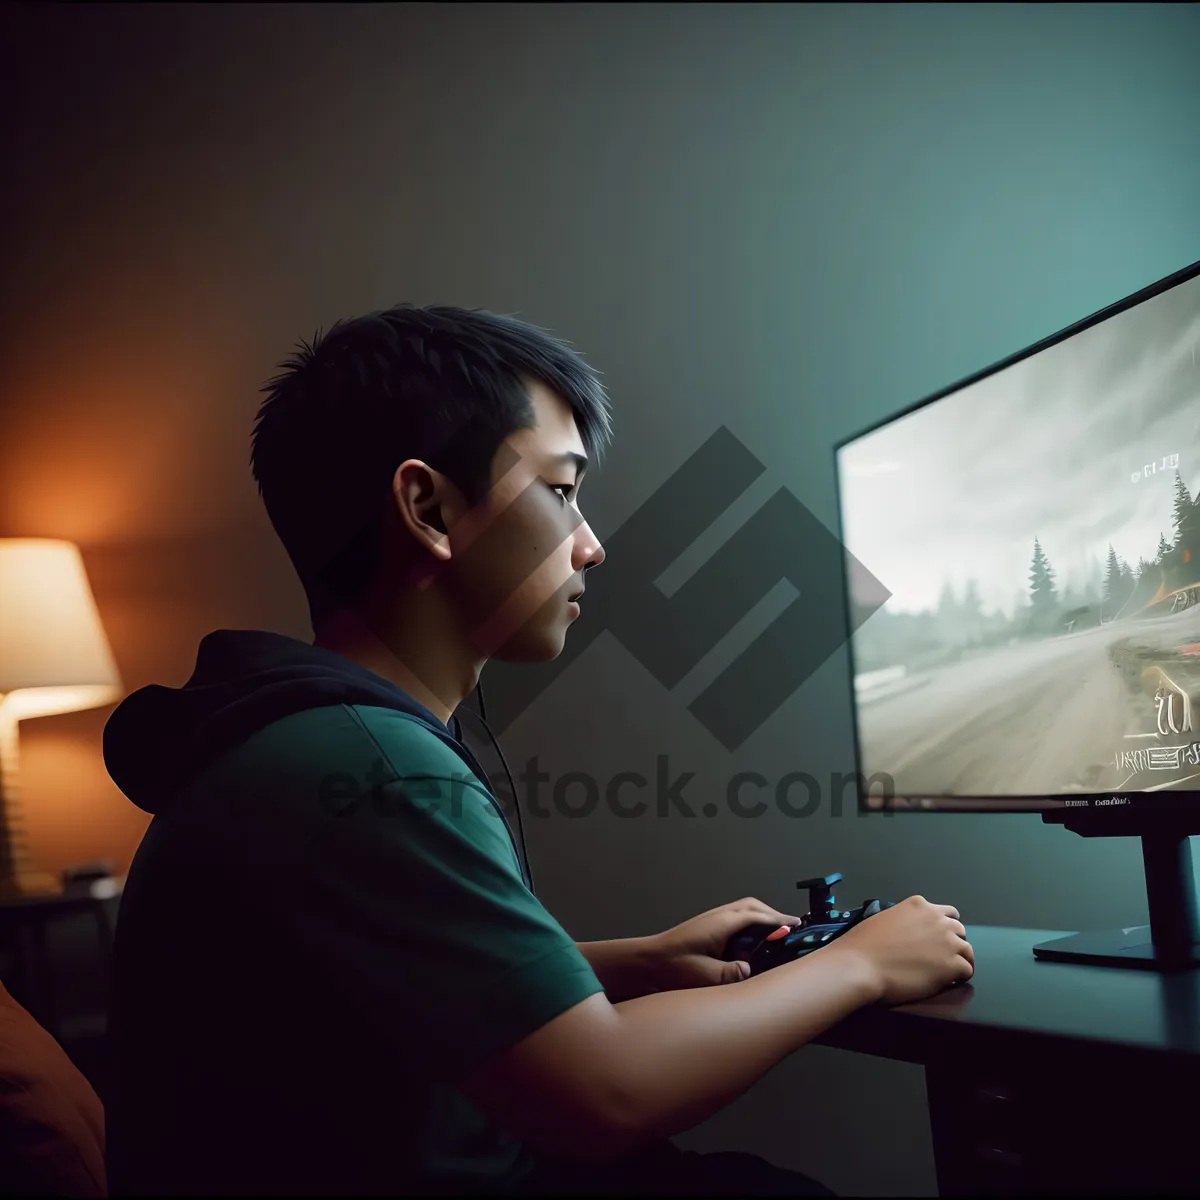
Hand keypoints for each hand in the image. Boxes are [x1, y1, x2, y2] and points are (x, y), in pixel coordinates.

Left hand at [644, 897, 800, 989]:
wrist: (649, 960)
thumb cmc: (673, 967)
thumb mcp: (704, 976)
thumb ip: (730, 973)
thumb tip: (750, 969)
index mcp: (722, 923)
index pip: (757, 917)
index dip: (778, 921)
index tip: (796, 927)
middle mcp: (719, 915)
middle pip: (753, 906)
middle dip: (774, 914)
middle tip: (792, 928)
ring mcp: (713, 918)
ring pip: (745, 909)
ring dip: (763, 916)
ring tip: (778, 932)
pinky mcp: (709, 924)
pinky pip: (737, 916)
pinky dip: (752, 921)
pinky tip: (754, 939)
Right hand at [831, 895, 973, 1004]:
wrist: (860, 965)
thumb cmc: (863, 944)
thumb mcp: (884, 920)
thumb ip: (904, 922)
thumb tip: (909, 933)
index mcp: (919, 905)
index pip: (946, 913)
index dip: (941, 929)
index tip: (934, 940)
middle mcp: (937, 919)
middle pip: (959, 930)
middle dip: (952, 943)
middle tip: (938, 958)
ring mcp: (948, 942)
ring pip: (967, 950)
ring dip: (958, 960)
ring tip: (945, 973)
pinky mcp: (952, 965)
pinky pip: (967, 970)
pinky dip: (959, 977)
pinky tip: (946, 983)